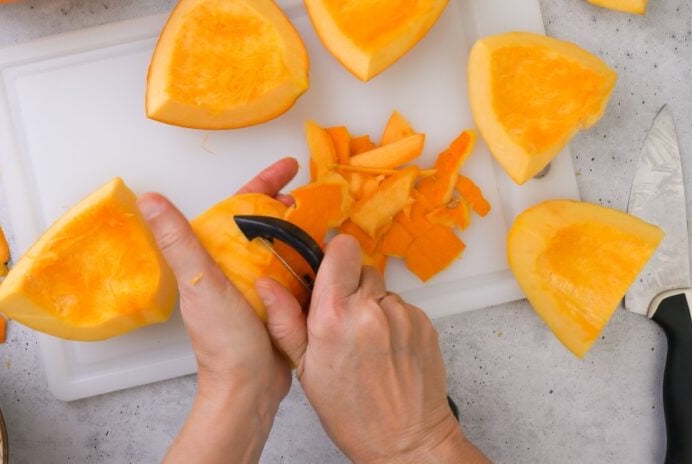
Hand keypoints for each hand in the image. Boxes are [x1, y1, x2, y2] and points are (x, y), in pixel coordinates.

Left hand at [140, 158, 298, 463]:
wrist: (249, 389)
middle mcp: (234, 268)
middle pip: (265, 224)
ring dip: (304, 231)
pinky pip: (299, 273)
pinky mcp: (279, 304)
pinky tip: (329, 255)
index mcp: (213, 257)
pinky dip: (313, 261)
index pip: (239, 207)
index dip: (263, 184)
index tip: (288, 167)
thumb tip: (149, 201)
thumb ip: (178, 240)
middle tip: (313, 195)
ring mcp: (258, 286)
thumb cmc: (223, 342)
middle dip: (289, 205)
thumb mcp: (200, 283)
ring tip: (326, 220)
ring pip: (285, 246)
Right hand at [258, 235, 490, 463]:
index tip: (326, 272)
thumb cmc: (354, 415)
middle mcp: (371, 309)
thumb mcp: (306, 372)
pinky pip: (402, 308)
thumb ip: (285, 322)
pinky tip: (386, 350)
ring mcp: (402, 315)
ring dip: (372, 306)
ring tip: (366, 343)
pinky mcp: (425, 323)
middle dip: (349, 286)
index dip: (332, 256)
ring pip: (382, 289)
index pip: (340, 248)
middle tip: (342, 320)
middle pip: (360, 267)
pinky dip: (393, 322)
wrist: (407, 442)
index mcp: (334, 317)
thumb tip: (266, 286)